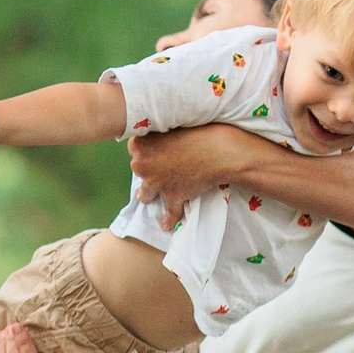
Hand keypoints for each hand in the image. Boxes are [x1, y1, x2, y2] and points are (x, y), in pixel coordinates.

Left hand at [128, 124, 253, 228]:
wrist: (219, 150)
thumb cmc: (199, 132)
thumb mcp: (172, 126)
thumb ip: (158, 133)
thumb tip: (153, 135)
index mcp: (140, 144)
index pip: (134, 149)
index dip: (143, 151)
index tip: (148, 152)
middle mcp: (142, 164)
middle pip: (138, 169)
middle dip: (146, 170)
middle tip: (154, 169)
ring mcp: (156, 182)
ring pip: (146, 192)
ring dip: (147, 195)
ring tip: (145, 198)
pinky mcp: (172, 195)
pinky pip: (169, 212)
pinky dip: (169, 219)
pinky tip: (167, 225)